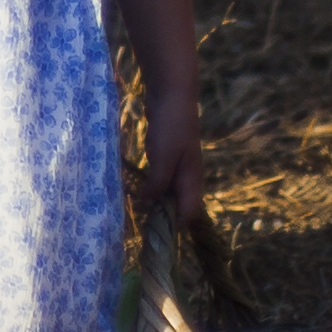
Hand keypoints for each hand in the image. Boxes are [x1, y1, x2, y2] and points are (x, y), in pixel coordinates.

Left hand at [132, 88, 206, 227]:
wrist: (172, 94)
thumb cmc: (170, 126)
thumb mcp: (164, 157)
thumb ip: (157, 183)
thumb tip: (148, 207)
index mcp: (192, 178)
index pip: (189, 213)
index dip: (175, 227)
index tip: (156, 237)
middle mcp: (188, 175)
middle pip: (180, 205)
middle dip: (165, 217)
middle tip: (143, 227)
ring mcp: (179, 164)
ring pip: (170, 192)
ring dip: (157, 202)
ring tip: (139, 213)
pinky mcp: (168, 154)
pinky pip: (162, 178)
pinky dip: (152, 187)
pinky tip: (139, 190)